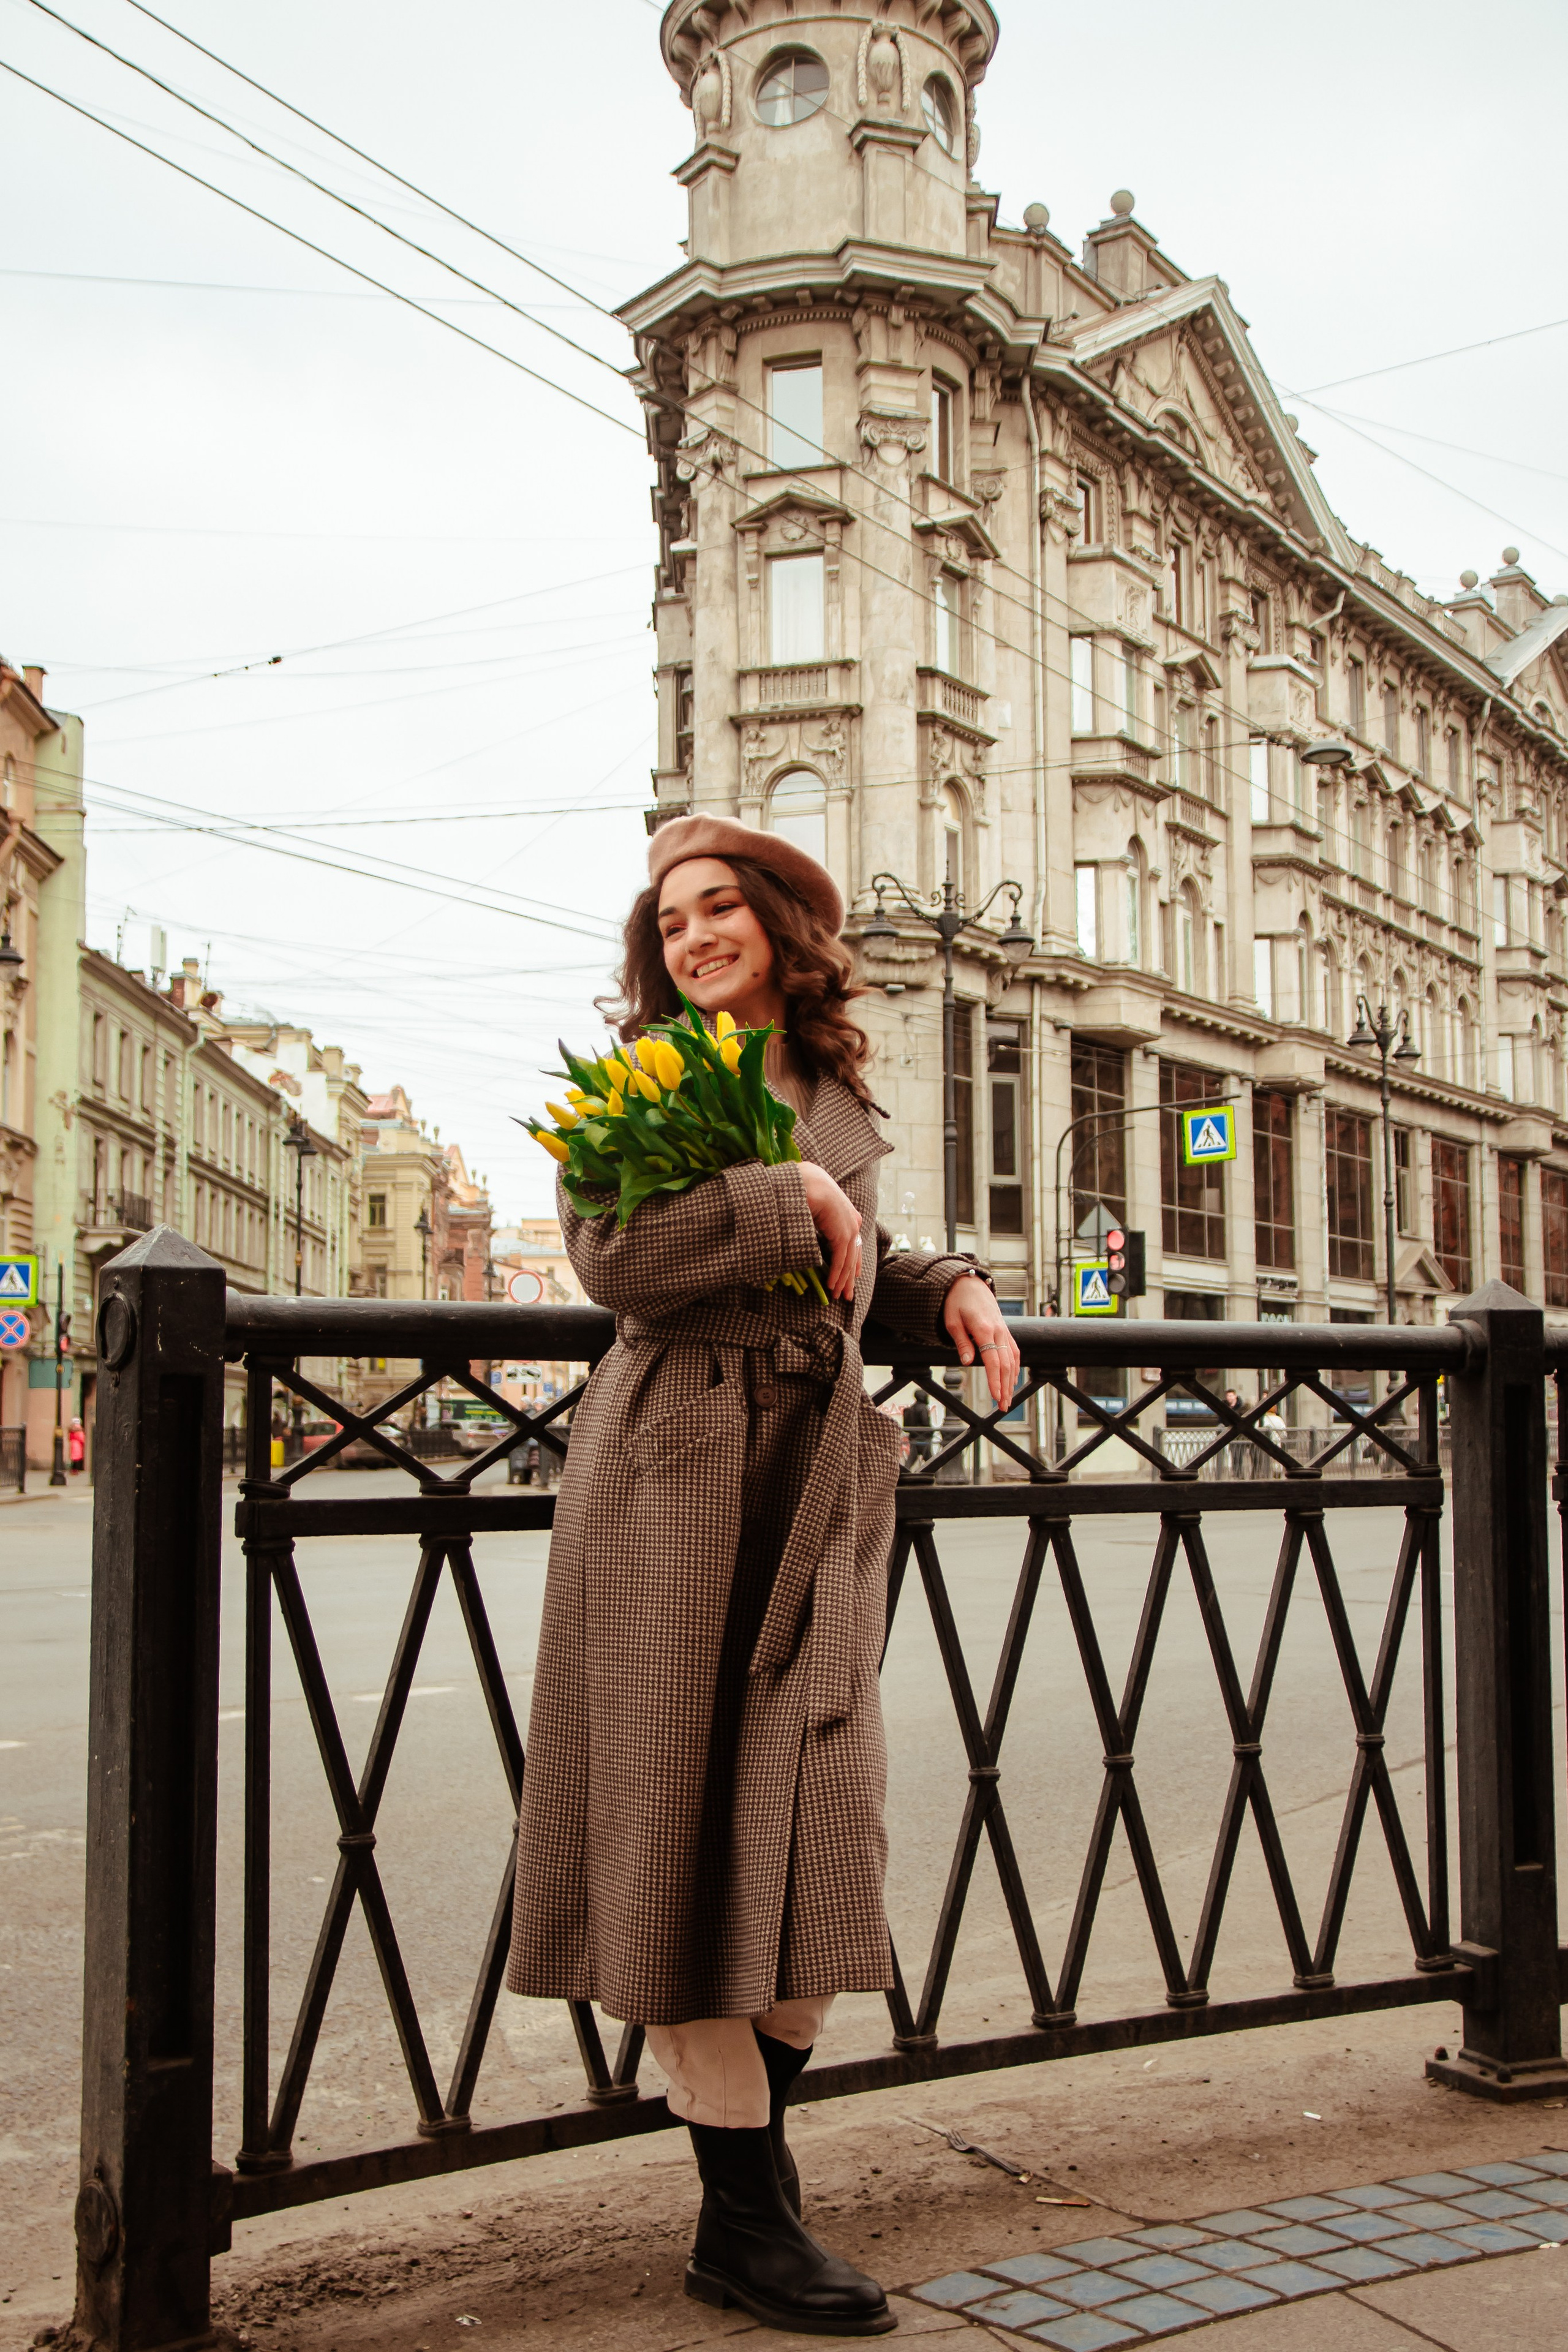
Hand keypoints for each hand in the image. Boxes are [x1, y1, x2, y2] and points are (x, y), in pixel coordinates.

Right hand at [798, 1162, 862, 1299]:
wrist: (807, 1180)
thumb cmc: (806, 1190)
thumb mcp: (816, 1210)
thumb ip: (820, 1223)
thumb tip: (813, 1234)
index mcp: (849, 1216)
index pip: (853, 1245)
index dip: (852, 1263)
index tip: (850, 1278)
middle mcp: (853, 1223)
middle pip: (853, 1256)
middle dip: (849, 1278)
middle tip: (847, 1295)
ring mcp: (850, 1229)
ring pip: (848, 1261)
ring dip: (842, 1280)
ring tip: (837, 1295)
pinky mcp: (843, 1235)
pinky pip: (840, 1260)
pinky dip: (836, 1274)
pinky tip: (831, 1286)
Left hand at [943, 1275, 1018, 1411]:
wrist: (968, 1283)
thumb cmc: (956, 1302)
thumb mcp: (952, 1321)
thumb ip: (962, 1342)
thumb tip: (968, 1362)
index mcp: (984, 1329)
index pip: (993, 1360)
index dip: (995, 1380)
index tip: (995, 1396)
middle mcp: (998, 1330)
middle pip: (1006, 1364)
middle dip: (1005, 1387)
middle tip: (1003, 1406)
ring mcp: (1004, 1330)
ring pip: (1013, 1359)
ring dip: (1011, 1381)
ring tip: (1007, 1399)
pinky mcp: (1005, 1329)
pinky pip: (1014, 1350)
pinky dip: (1015, 1367)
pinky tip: (1012, 1380)